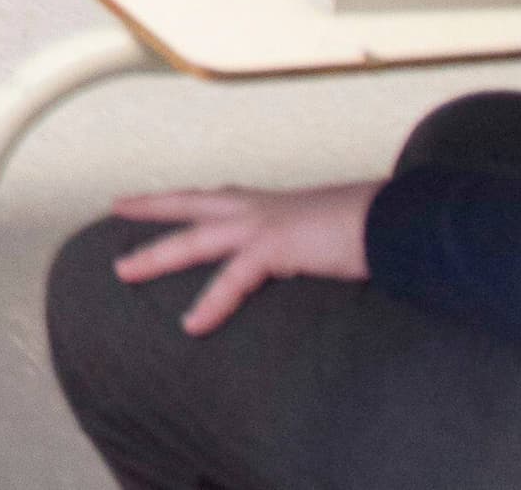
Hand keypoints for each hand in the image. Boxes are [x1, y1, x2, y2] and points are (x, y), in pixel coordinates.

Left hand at [108, 181, 376, 335]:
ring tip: (122, 271)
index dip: (193, 198)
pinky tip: (191, 325)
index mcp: (278, 203)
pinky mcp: (275, 248)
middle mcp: (263, 207)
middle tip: (116, 206)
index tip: (168, 197)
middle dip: (151, 205)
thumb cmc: (383, 228)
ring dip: (155, 255)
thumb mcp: (342, 231)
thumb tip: (333, 254)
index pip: (224, 195)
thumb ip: (324, 242)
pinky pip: (232, 280)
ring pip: (193, 239)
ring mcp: (264, 224)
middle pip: (191, 202)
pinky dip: (210, 304)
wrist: (403, 221)